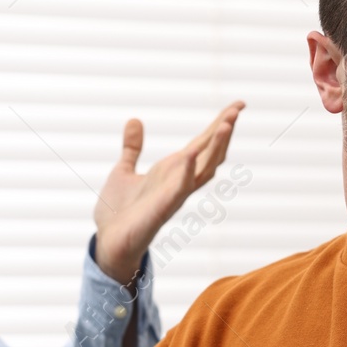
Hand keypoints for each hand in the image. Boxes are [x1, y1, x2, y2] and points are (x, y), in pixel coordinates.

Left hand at [93, 102, 246, 285]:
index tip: (237, 105)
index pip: (203, 144)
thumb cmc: (118, 212)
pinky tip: (188, 154)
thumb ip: (132, 148)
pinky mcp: (161, 210)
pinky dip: (184, 172)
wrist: (108, 241)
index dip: (219, 124)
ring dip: (215, 148)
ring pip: (204, 170)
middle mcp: (179, 182)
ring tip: (225, 124)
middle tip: (238, 108)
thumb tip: (134, 120)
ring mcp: (173, 196)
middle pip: (211, 154)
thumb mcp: (123, 170)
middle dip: (225, 132)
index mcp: (173, 171)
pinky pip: (178, 190)